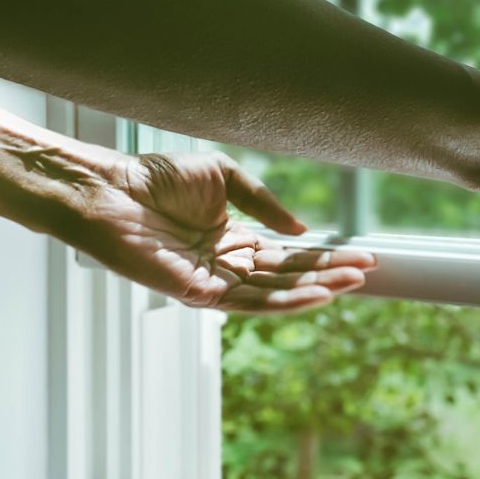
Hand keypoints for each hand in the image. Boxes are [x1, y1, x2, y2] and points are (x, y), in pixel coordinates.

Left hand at [69, 150, 375, 312]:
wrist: (111, 189)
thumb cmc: (157, 178)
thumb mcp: (224, 176)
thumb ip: (263, 203)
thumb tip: (301, 230)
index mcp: (233, 238)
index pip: (288, 254)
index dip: (325, 255)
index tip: (361, 255)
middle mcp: (227, 264)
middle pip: (288, 275)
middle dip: (329, 273)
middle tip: (368, 271)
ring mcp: (214, 281)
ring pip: (275, 293)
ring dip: (316, 289)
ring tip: (353, 282)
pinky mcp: (198, 293)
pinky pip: (249, 302)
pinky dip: (286, 299)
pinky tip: (316, 292)